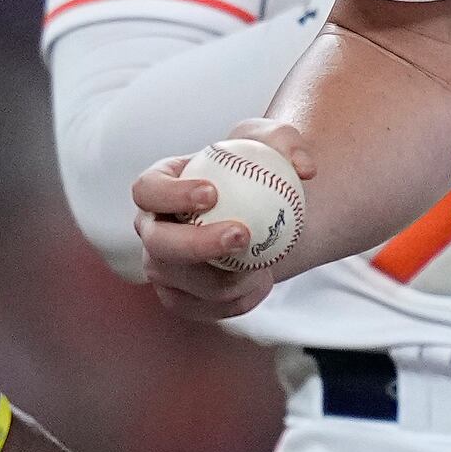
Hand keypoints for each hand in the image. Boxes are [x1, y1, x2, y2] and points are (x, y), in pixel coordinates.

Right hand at [130, 122, 319, 322]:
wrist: (262, 217)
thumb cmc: (256, 172)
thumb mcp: (273, 144)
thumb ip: (286, 143)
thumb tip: (303, 168)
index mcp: (158, 188)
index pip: (147, 190)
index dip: (170, 195)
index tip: (212, 194)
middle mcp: (152, 230)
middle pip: (158, 244)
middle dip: (196, 243)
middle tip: (242, 234)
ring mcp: (162, 268)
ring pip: (184, 283)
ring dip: (227, 278)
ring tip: (264, 264)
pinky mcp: (180, 298)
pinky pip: (204, 308)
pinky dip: (237, 300)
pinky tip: (262, 282)